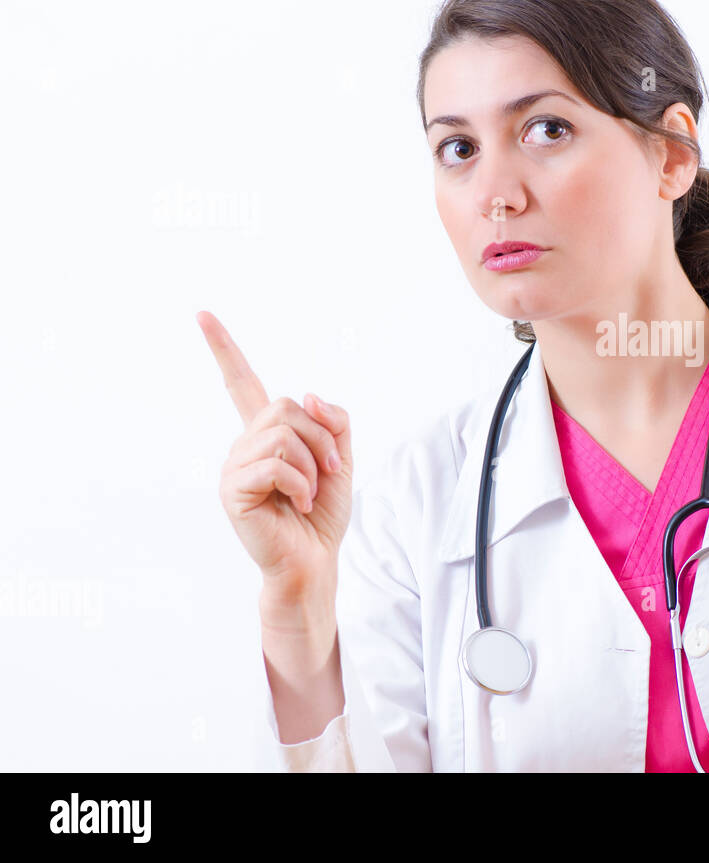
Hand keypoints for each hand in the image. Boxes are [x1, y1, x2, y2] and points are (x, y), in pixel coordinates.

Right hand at [197, 311, 352, 602]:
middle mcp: (243, 444)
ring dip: (313, 464)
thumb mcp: (340, 457)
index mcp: (265, 433)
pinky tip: (297, 504)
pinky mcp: (232, 490)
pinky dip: (301, 484)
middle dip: (321, 437)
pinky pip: (276, 465)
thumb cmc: (322, 512)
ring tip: (309, 492)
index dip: (223, 348)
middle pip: (286, 406)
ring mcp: (234, 466)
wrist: (315, 559)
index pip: (242, 383)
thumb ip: (332, 420)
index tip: (202, 314)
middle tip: (328, 470)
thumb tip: (307, 396)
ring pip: (283, 434)